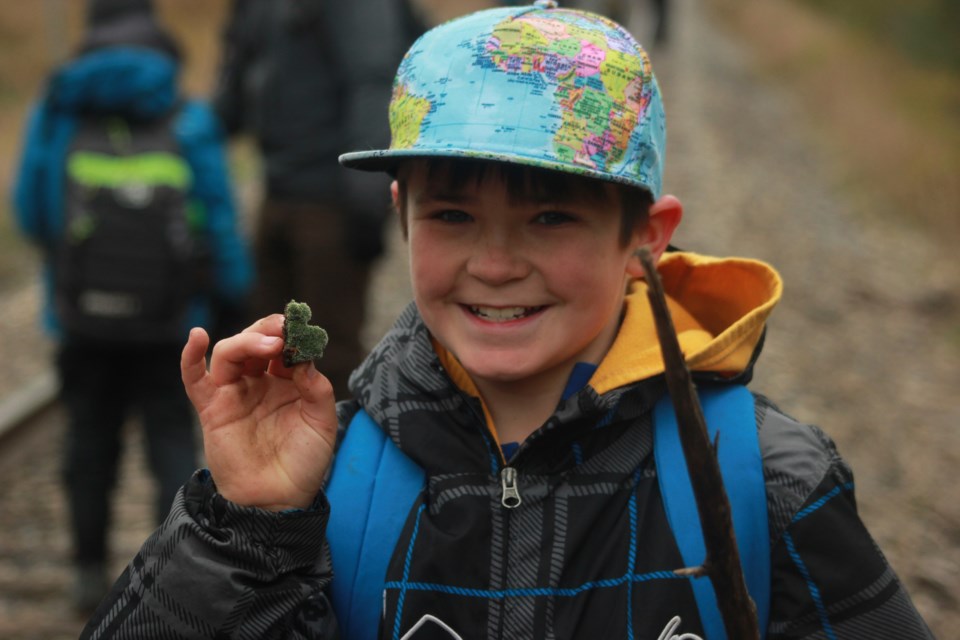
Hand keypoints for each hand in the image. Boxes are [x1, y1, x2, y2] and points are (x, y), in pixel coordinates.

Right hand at [181, 315, 337, 510]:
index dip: (292, 334)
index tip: (301, 329)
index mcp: (287, 381)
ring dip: (246, 341)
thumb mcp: (322, 423)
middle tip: (284, 331)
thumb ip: (317, 390)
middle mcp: (259, 382)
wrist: (278, 500)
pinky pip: (195, 378)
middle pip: (255, 341)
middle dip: (269, 330)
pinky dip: (191, 356)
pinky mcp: (212, 408)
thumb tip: (304, 361)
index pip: (285, 346)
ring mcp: (234, 393)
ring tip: (270, 344)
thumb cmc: (303, 462)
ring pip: (230, 353)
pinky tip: (196, 335)